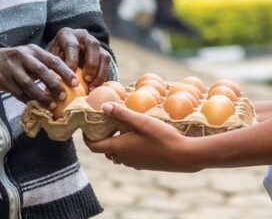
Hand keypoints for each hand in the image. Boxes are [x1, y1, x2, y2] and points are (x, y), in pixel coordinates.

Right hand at [0, 45, 77, 106]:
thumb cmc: (17, 61)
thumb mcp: (31, 56)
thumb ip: (45, 64)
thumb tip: (66, 80)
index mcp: (34, 50)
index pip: (52, 60)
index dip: (65, 71)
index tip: (75, 83)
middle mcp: (23, 57)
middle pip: (41, 71)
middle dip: (53, 84)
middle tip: (64, 96)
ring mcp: (12, 69)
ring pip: (29, 84)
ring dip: (41, 96)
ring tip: (52, 106)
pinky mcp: (4, 81)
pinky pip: (18, 93)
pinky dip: (28, 100)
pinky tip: (36, 107)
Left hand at [47, 27, 110, 87]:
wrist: (62, 51)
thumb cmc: (54, 57)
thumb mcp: (50, 58)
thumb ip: (53, 68)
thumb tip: (51, 87)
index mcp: (66, 34)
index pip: (72, 45)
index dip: (72, 61)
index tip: (70, 78)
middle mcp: (82, 35)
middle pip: (92, 45)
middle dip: (91, 64)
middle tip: (86, 79)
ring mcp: (94, 43)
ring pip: (103, 54)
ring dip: (99, 72)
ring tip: (92, 86)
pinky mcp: (102, 51)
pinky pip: (107, 62)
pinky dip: (103, 75)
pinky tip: (95, 85)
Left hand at [86, 103, 200, 171]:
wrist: (183, 156)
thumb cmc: (162, 137)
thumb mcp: (142, 121)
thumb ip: (122, 114)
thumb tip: (103, 106)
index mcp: (120, 148)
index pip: (94, 146)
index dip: (87, 137)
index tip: (87, 125)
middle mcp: (124, 158)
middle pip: (105, 149)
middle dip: (103, 136)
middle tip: (107, 120)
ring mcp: (134, 163)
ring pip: (118, 153)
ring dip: (116, 140)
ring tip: (124, 124)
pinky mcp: (144, 164)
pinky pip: (129, 155)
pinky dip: (127, 145)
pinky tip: (140, 134)